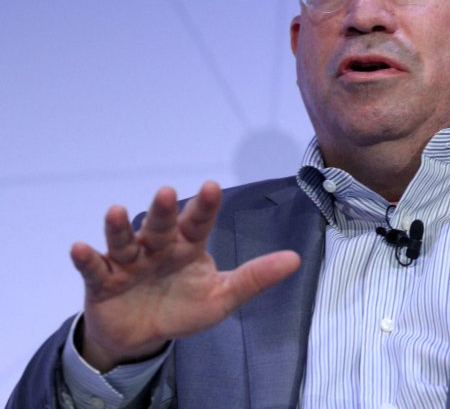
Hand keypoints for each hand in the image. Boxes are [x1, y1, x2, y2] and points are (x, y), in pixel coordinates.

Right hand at [69, 181, 300, 371]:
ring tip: (115, 210)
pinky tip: (79, 247)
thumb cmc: (184, 309)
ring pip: (124, 241)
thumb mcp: (222, 297)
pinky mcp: (103, 282)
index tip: (211, 186)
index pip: (198, 223)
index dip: (204, 206)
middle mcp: (157, 248)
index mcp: (187, 247)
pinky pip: (94, 268)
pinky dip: (86, 258)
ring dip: (119, 227)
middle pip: (160, 226)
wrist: (142, 336)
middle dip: (161, 211)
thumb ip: (255, 278)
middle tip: (165, 192)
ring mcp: (128, 263)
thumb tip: (296, 259)